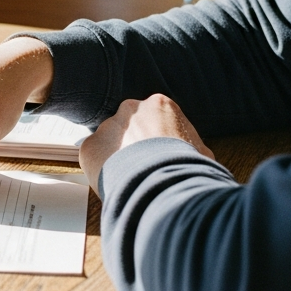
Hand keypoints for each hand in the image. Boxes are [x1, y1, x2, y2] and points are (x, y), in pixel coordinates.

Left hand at [79, 93, 214, 192]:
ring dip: (117, 159)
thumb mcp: (201, 154)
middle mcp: (130, 110)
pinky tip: (117, 185)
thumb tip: (194, 159)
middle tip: (143, 169)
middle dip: (134, 146)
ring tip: (131, 181)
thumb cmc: (186, 168)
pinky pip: (95, 159)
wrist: (161, 184)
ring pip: (110, 143)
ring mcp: (108, 127)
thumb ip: (190, 148)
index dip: (157, 141)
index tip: (159, 157)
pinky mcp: (90, 146)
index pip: (155, 120)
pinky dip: (102, 172)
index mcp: (159, 105)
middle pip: (130, 127)